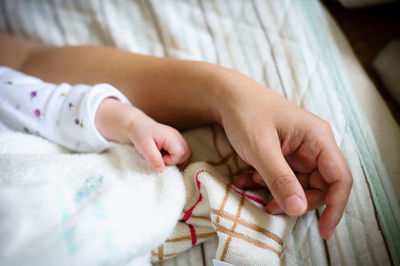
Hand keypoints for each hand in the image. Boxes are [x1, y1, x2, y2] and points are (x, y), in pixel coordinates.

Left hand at [95, 98, 190, 171]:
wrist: (138, 125)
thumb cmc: (140, 135)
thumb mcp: (144, 148)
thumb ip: (154, 159)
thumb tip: (162, 170)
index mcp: (171, 137)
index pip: (181, 154)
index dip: (171, 161)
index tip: (160, 159)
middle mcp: (178, 137)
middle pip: (187, 154)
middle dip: (177, 162)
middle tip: (164, 160)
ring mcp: (178, 138)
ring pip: (187, 154)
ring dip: (178, 161)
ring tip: (165, 159)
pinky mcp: (176, 141)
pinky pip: (183, 152)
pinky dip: (178, 158)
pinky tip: (167, 157)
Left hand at [215, 70, 351, 239]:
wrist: (226, 97)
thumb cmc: (246, 114)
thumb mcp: (260, 148)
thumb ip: (280, 179)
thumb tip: (299, 210)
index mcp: (318, 138)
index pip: (339, 178)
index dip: (336, 206)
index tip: (324, 231)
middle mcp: (313, 145)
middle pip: (319, 185)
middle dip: (296, 200)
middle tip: (271, 206)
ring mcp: (298, 150)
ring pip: (298, 184)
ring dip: (276, 191)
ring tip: (250, 183)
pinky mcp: (284, 154)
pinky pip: (282, 177)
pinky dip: (266, 183)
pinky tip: (246, 178)